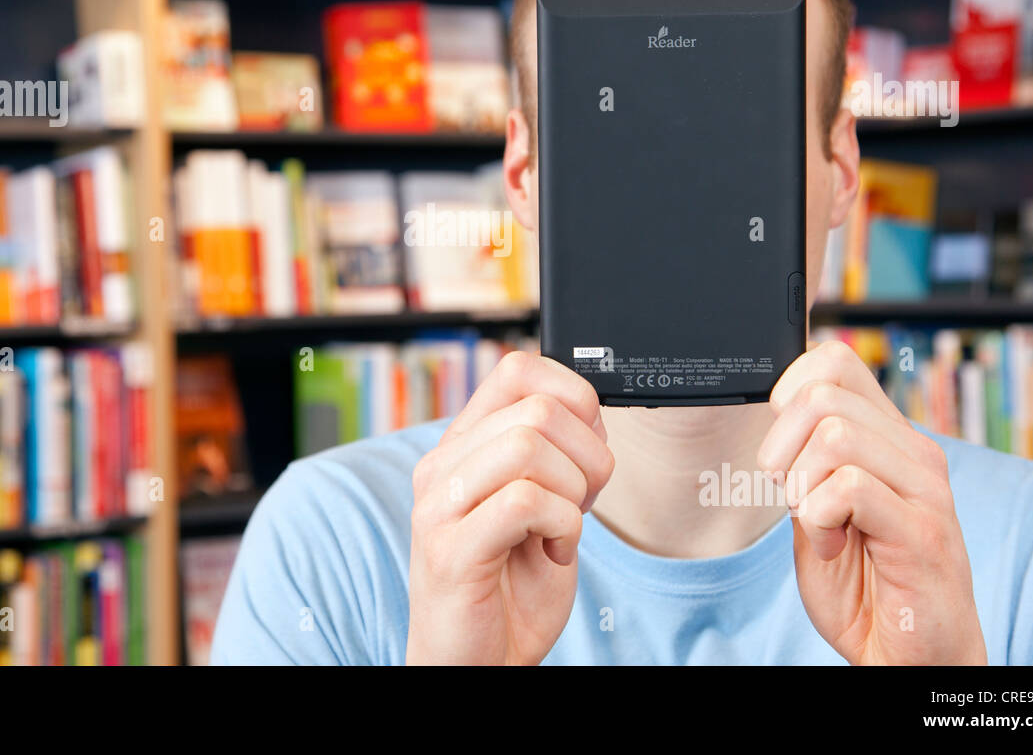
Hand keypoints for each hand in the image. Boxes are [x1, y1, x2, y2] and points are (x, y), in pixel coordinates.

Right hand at [405, 351, 613, 664]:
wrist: (477, 661)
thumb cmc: (510, 586)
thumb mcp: (540, 505)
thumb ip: (554, 455)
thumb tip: (592, 410)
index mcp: (463, 445)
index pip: (518, 369)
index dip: (574, 396)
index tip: (586, 447)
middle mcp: (443, 465)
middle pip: (538, 408)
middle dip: (589, 455)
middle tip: (582, 501)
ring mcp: (441, 506)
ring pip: (530, 447)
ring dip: (574, 492)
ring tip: (564, 528)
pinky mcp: (451, 550)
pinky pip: (527, 502)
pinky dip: (563, 526)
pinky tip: (553, 550)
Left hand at [759, 341, 986, 664]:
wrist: (912, 657)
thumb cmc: (866, 586)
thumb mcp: (818, 510)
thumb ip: (805, 463)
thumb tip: (776, 410)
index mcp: (890, 440)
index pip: (834, 361)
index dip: (787, 392)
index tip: (784, 451)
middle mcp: (914, 454)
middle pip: (822, 394)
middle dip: (781, 449)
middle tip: (794, 496)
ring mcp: (924, 491)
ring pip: (834, 436)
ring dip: (801, 488)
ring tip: (818, 526)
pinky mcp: (922, 532)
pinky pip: (848, 488)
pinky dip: (817, 521)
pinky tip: (833, 547)